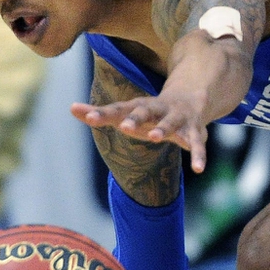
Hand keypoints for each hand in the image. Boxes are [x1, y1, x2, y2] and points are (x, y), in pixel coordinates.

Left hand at [72, 89, 211, 171]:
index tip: (89, 118)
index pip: (118, 109)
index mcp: (138, 106)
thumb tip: (71, 108)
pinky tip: (199, 169)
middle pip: (144, 111)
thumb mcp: (126, 112)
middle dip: (134, 118)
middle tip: (124, 126)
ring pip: (170, 123)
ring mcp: (176, 118)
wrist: (191, 99)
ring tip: (154, 137)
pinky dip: (198, 155)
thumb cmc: (149, 112)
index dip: (104, 113)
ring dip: (162, 129)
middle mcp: (157, 109)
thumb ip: (101, 113)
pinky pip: (196, 144)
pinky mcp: (194, 131)